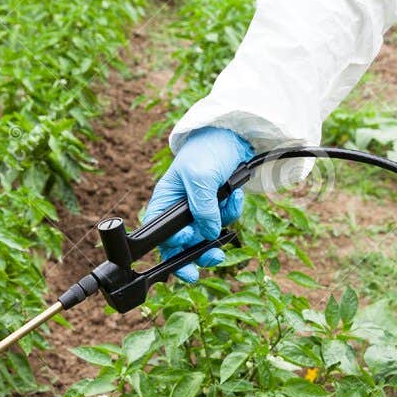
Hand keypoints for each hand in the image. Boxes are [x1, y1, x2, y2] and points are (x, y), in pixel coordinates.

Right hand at [142, 126, 252, 282]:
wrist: (232, 136)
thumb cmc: (207, 150)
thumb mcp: (200, 178)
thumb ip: (202, 209)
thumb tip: (209, 234)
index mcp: (165, 202)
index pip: (161, 235)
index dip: (172, 245)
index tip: (188, 240)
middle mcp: (179, 210)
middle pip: (183, 245)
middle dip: (198, 254)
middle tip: (212, 259)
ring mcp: (198, 210)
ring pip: (207, 236)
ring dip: (221, 227)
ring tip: (228, 205)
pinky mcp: (216, 208)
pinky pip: (224, 221)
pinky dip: (232, 211)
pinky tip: (235, 194)